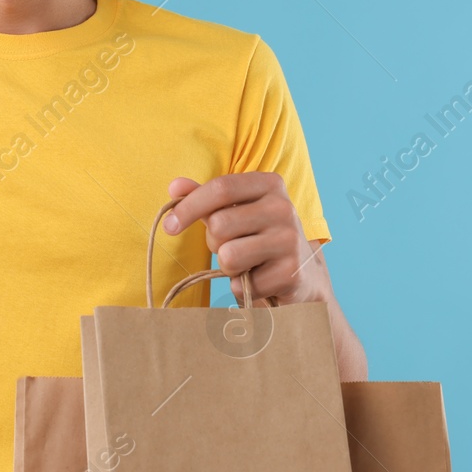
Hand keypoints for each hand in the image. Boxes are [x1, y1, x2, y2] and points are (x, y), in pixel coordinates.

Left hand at [163, 173, 367, 379]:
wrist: (302, 276)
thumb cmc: (258, 238)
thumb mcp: (235, 212)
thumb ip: (205, 198)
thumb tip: (174, 187)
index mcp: (269, 184)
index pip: (221, 188)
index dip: (189, 207)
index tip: (169, 226)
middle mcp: (283, 207)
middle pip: (219, 224)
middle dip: (214, 243)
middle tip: (232, 246)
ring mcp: (290, 240)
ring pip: (228, 255)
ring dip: (228, 267)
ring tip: (247, 263)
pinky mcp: (291, 272)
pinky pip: (243, 284)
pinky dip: (243, 287)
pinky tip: (260, 280)